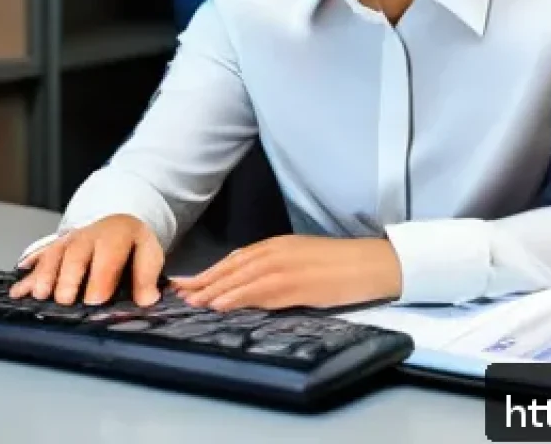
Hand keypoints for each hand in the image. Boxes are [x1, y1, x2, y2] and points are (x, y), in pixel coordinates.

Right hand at [9, 214, 164, 306]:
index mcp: (114, 236)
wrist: (115, 220)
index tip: (96, 300)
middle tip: (65, 300)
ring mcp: (67, 242)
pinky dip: (27, 276)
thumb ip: (147, 276)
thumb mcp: (148, 253)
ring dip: (45, 275)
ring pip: (53, 255)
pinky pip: (38, 260)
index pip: (108, 255)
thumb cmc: (130, 242)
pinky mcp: (53, 249)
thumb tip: (148, 299)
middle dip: (68, 277)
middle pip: (76, 255)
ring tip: (39, 294)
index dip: (101, 277)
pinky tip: (18, 291)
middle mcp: (87, 237)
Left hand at [169, 234, 401, 310]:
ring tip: (192, 301)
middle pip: (232, 267)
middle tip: (179, 292)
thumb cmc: (340, 263)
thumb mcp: (301, 258)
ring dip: (214, 291)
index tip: (188, 281)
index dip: (210, 271)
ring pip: (241, 279)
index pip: (235, 258)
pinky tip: (222, 305)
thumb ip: (276, 266)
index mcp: (276, 245)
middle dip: (204, 280)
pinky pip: (260, 292)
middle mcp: (275, 252)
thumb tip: (252, 283)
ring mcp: (285, 268)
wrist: (371, 262)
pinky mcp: (296, 285)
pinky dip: (238, 298)